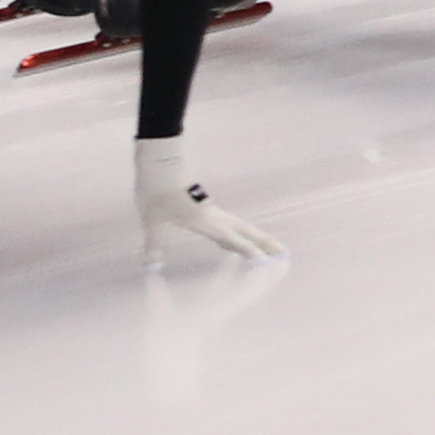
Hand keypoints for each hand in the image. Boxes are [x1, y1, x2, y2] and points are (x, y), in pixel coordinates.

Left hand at [134, 136, 283, 266]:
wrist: (159, 167)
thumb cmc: (157, 194)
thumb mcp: (154, 223)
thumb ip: (155, 246)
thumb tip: (151, 267)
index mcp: (208, 222)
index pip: (236, 241)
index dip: (252, 253)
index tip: (267, 265)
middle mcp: (215, 217)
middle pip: (248, 232)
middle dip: (266, 243)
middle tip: (284, 254)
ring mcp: (213, 212)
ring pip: (242, 228)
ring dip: (257, 238)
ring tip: (270, 248)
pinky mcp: (207, 209)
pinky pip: (231, 226)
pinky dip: (241, 236)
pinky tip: (233, 244)